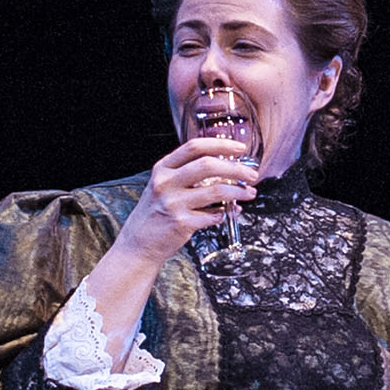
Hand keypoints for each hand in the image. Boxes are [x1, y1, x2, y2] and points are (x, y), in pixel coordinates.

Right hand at [118, 133, 260, 256]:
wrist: (138, 244)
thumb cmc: (155, 213)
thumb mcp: (163, 185)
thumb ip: (187, 174)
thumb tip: (225, 166)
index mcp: (163, 168)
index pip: (194, 147)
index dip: (221, 145)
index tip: (239, 148)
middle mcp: (166, 183)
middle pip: (208, 165)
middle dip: (236, 169)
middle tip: (251, 175)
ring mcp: (173, 203)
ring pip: (217, 191)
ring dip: (239, 192)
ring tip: (248, 194)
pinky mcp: (181, 223)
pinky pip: (213, 215)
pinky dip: (225, 213)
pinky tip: (227, 213)